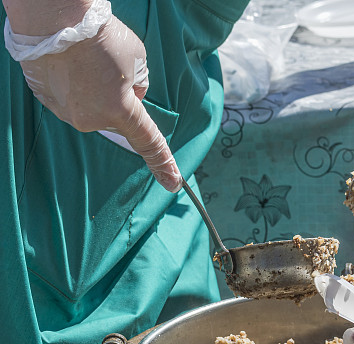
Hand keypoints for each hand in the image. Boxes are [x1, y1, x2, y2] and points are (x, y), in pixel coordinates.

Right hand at [7, 0, 181, 190]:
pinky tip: (69, 63)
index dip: (163, 163)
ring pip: (92, 107)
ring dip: (94, 90)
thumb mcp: (138, 61)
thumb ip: (139, 86)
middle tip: (110, 66)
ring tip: (86, 60)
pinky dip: (73, 84)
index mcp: (121, 111)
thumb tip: (129, 96)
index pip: (149, 142)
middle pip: (117, 116)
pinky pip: (69, 98)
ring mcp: (66, 112)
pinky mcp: (47, 101)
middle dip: (120, 97)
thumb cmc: (101, 36)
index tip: (173, 183)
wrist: (53, 19)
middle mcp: (92, 119)